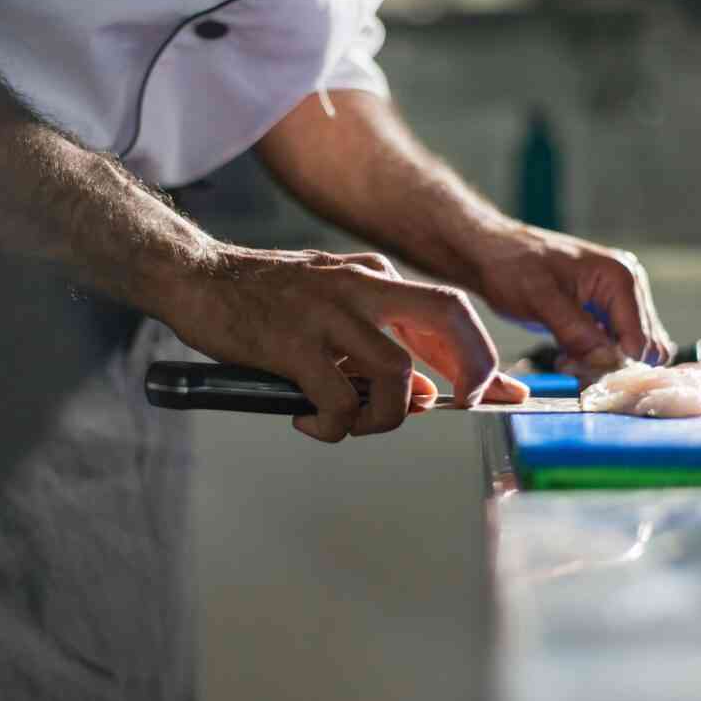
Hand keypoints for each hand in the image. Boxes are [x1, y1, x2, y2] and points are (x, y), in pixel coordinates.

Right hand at [169, 245, 527, 441]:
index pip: (449, 311)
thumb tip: (420, 394)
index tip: (506, 392)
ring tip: (347, 422)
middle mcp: (361, 286)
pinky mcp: (296, 342)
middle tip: (460, 405)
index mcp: (374, 276)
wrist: (195, 277)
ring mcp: (330, 312)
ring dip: (384, 417)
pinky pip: (339, 400)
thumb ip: (377, 343)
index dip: (484, 357)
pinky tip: (308, 420)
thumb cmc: (261, 300)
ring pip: (397, 374)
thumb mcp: (332, 309)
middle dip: (471, 368)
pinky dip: (333, 424)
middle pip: (447, 317)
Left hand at [468, 223, 674, 365]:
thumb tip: (608, 360)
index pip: (642, 341)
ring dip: (598, 364)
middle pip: (643, 350)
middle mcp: (628, 287)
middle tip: (566, 365)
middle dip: (607, 366)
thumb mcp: (540, 299)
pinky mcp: (604, 312)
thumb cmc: (512, 268)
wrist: (492, 255)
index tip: (576, 369)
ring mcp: (618, 300)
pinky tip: (565, 355)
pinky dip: (593, 358)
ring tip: (563, 359)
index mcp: (621, 278)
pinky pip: (614, 347)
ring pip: (629, 352)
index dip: (615, 364)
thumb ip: (575, 329)